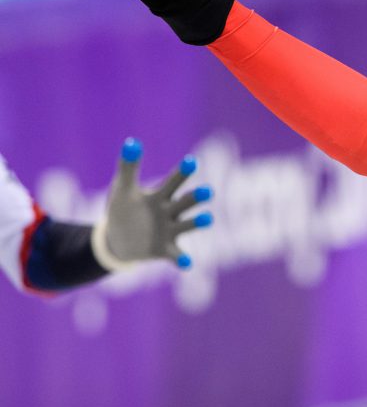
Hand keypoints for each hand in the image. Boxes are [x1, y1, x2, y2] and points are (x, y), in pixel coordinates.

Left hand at [91, 138, 213, 270]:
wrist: (118, 240)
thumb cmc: (124, 210)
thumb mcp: (123, 188)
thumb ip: (128, 167)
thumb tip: (132, 142)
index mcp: (161, 197)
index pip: (173, 182)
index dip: (182, 173)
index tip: (192, 162)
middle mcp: (170, 213)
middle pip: (185, 203)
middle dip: (195, 198)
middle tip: (208, 191)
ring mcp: (170, 232)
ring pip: (186, 226)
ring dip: (197, 223)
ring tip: (207, 219)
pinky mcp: (165, 250)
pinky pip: (176, 255)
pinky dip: (182, 260)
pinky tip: (187, 264)